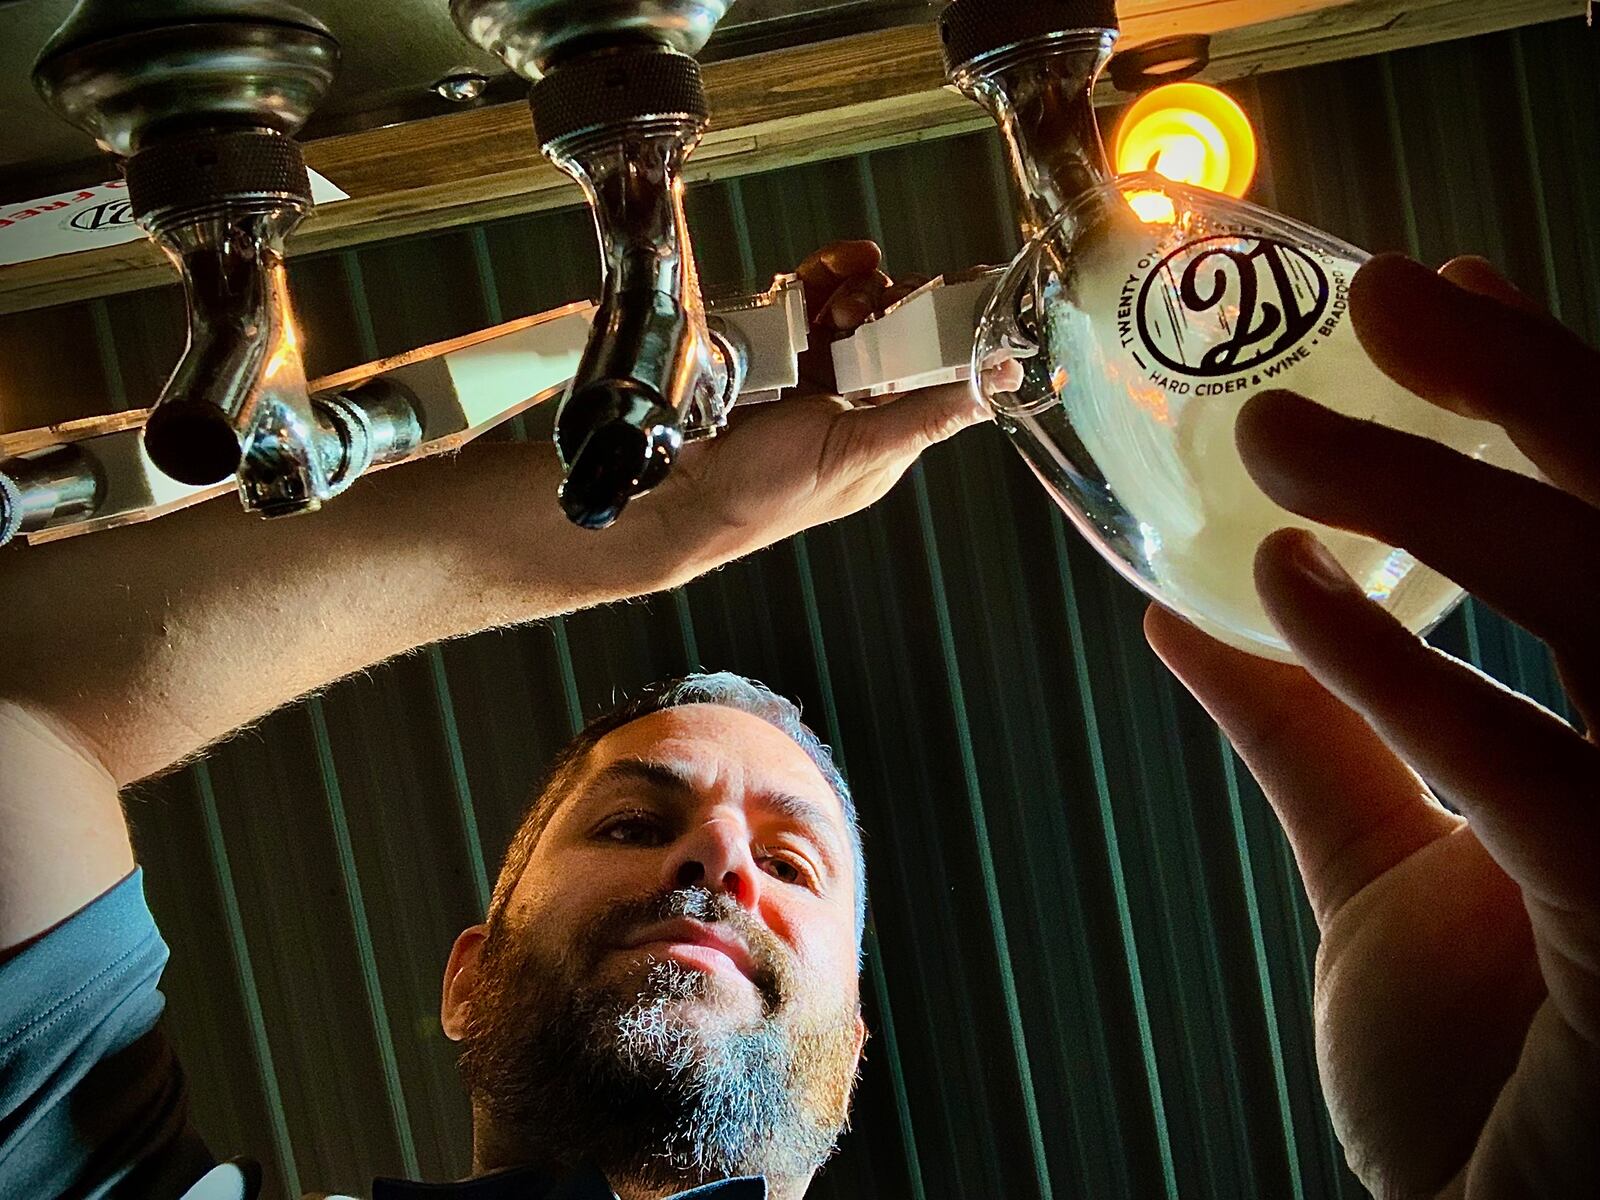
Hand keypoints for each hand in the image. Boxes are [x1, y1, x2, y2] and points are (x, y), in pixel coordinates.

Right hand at [663, 240, 985, 564]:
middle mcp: (855, 394)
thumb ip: (929, 414)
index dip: (954, 323)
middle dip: (898, 299)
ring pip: (853, 303)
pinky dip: (819, 275)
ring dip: (858, 286)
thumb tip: (999, 382)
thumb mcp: (861, 453)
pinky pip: (805, 296)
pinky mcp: (775, 345)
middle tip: (887, 296)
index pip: (936, 364)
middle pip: (896, 323)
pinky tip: (826, 270)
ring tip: (847, 297)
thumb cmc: (771, 493)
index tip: (972, 281)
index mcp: (887, 426)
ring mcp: (814, 367)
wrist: (686, 490)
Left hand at [1145, 255, 1599, 1198]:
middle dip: (1539, 387)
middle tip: (1393, 295)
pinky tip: (1287, 591)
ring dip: (1451, 494)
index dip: (1559, 395)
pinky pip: (1543, 772)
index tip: (1449, 296)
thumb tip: (1187, 611)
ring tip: (1283, 430)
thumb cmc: (1488, 1075)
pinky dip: (1406, 670)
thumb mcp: (1395, 871)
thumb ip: (1319, 732)